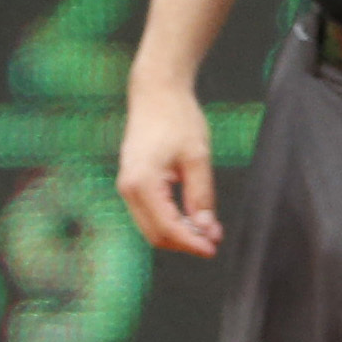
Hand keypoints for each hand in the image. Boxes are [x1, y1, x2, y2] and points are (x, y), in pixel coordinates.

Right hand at [117, 83, 223, 255]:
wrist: (157, 93)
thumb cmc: (177, 118)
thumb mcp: (197, 158)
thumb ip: (201, 196)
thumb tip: (207, 229)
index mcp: (142, 184)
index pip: (167, 228)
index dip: (191, 243)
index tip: (213, 249)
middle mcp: (128, 189)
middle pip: (155, 234)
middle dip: (185, 242)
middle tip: (214, 241)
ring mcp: (127, 186)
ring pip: (151, 226)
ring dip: (178, 233)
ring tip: (208, 230)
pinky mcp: (133, 182)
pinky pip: (150, 213)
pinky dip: (170, 220)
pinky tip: (192, 217)